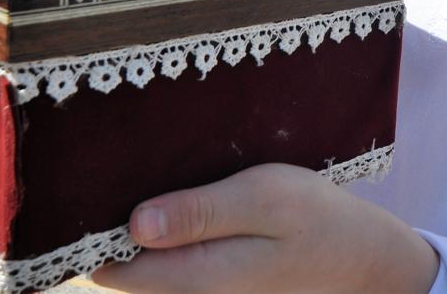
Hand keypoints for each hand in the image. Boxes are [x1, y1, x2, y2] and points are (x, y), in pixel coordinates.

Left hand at [89, 163, 437, 293]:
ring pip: (144, 262)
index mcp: (196, 276)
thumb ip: (199, 212)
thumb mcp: (264, 199)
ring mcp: (204, 290)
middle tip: (103, 166)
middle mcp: (191, 293)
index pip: (108, 267)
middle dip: (103, 222)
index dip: (86, 229)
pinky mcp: (215, 281)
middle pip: (120, 266)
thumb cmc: (318, 222)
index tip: (80, 183)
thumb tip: (135, 223)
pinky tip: (165, 193)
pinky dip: (158, 230)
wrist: (366, 260)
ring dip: (130, 224)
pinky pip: (168, 259)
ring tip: (128, 172)